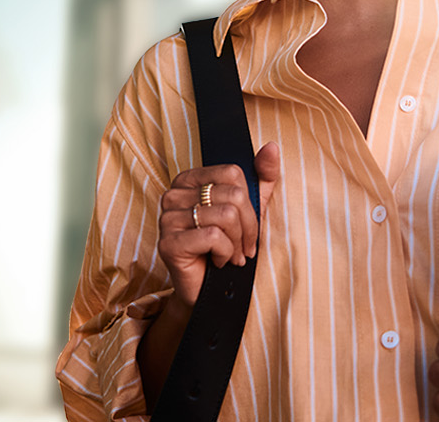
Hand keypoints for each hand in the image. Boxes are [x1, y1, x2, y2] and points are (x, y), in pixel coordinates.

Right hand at [154, 142, 281, 310]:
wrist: (210, 291)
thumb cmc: (227, 247)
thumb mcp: (251, 210)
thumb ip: (262, 178)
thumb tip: (271, 147)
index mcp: (189, 179)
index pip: (233, 173)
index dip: (250, 204)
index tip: (248, 227)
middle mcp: (173, 195)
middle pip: (233, 195)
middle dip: (247, 227)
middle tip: (243, 247)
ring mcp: (167, 219)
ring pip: (226, 216)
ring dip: (237, 243)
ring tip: (230, 256)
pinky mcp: (169, 243)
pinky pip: (214, 236)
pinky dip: (225, 253)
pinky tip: (218, 262)